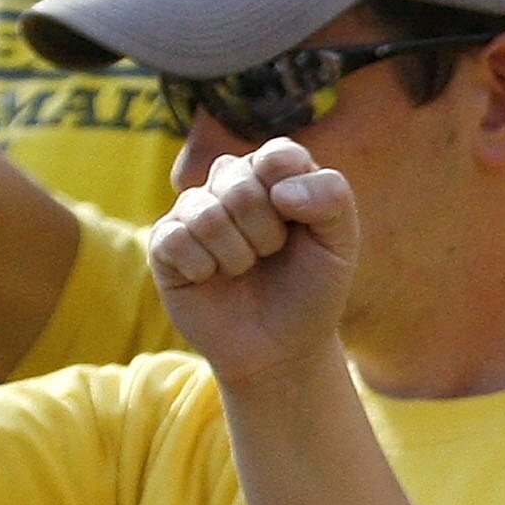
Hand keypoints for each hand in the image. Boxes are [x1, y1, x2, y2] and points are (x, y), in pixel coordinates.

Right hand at [148, 139, 359, 385]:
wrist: (282, 348)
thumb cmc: (311, 291)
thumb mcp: (340, 244)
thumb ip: (332, 198)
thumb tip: (280, 191)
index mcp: (273, 173)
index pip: (278, 155)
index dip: (292, 196)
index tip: (300, 226)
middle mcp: (230, 182)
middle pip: (241, 186)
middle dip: (267, 235)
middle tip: (271, 255)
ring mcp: (193, 210)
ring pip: (208, 215)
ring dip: (238, 257)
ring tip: (245, 269)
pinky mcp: (164, 241)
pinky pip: (177, 241)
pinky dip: (204, 269)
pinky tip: (212, 278)